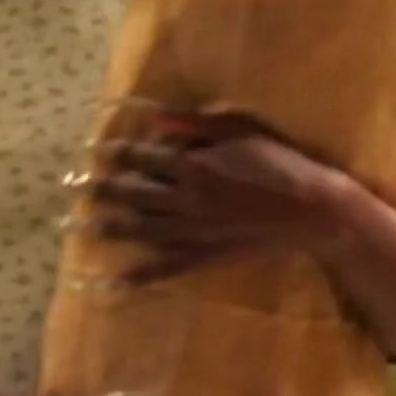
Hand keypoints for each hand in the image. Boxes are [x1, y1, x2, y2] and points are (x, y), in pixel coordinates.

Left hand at [85, 111, 350, 284]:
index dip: (120, 154)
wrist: (311, 210)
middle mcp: (187, 200)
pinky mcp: (206, 256)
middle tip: (84, 187)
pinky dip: (140, 275)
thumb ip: (195, 123)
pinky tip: (116, 279)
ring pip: (142, 229)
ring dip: (111, 227)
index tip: (101, 152)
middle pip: (135, 194)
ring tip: (85, 225)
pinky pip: (166, 267)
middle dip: (107, 189)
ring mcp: (195, 232)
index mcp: (195, 166)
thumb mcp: (240, 129)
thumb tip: (154, 116)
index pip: (145, 158)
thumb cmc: (279, 161)